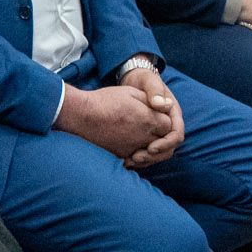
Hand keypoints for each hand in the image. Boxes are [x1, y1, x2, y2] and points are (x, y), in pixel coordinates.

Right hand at [56, 82, 172, 162]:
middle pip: (163, 141)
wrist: (82, 115)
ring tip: (145, 138)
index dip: (164, 119)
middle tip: (153, 127)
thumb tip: (167, 105)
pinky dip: (138, 154)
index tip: (156, 114)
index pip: (169, 125)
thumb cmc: (106, 100)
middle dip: (161, 135)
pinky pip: (136, 159)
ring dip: (151, 146)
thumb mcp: (131, 92)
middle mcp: (142, 137)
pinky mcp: (121, 156)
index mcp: (148, 119)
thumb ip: (152, 100)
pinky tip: (133, 146)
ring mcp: (131, 148)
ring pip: (151, 153)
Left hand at [118, 66, 184, 166]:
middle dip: (154, 156)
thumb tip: (162, 105)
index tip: (151, 148)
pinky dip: (139, 158)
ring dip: (146, 160)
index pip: (176, 134)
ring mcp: (158, 132)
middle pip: (168, 148)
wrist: (134, 81)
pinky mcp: (148, 136)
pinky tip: (125, 159)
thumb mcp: (149, 81)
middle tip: (136, 158)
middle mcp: (168, 125)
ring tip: (128, 161)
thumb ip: (155, 91)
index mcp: (173, 114)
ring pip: (158, 153)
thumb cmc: (143, 79)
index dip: (166, 143)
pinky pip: (148, 152)